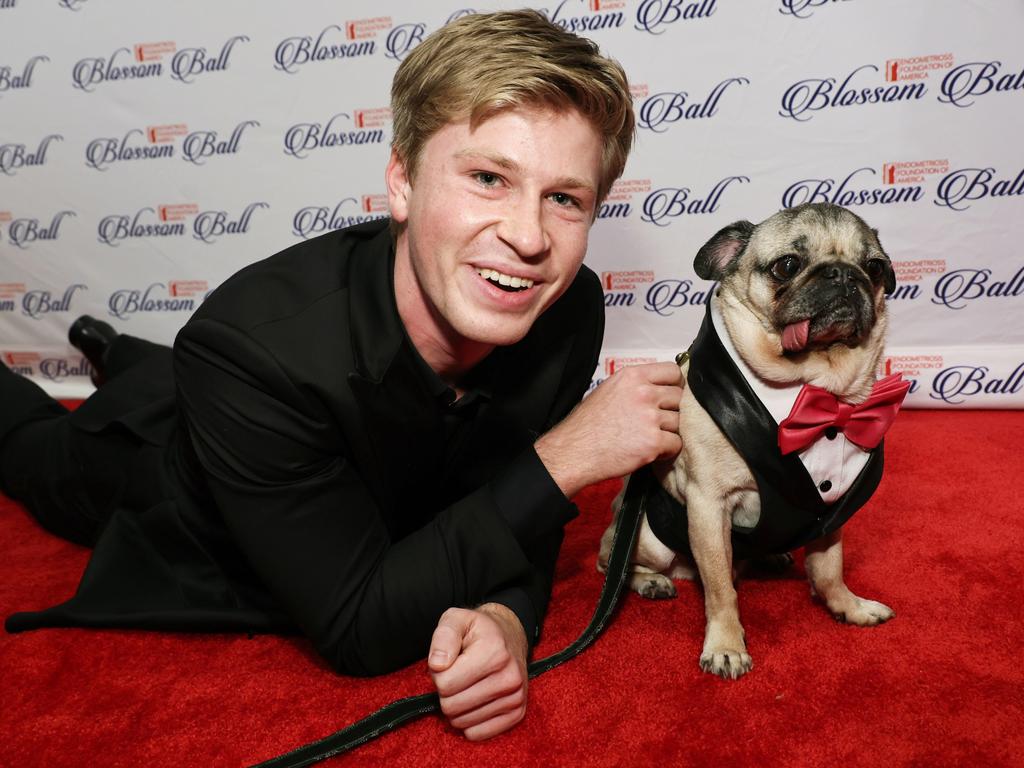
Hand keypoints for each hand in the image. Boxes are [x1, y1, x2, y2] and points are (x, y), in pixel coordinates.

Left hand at [428, 603, 528, 740]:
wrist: (510, 636)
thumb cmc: (477, 630)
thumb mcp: (456, 619)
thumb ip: (443, 636)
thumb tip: (437, 665)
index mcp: (495, 651)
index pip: (445, 683)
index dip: (438, 673)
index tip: (449, 662)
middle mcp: (510, 676)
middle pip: (452, 706)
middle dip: (446, 692)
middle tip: (456, 675)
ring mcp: (516, 697)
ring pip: (462, 722)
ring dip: (457, 706)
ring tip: (467, 685)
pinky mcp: (517, 713)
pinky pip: (477, 733)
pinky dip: (469, 721)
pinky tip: (475, 701)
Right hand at [535, 361, 682, 497]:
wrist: (575, 451)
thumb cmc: (586, 426)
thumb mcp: (608, 390)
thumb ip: (635, 385)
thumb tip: (657, 387)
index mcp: (632, 377)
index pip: (672, 371)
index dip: (675, 384)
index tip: (672, 393)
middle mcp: (642, 394)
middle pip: (679, 397)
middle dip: (672, 410)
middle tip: (658, 421)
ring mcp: (649, 417)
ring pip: (679, 421)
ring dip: (669, 431)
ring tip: (649, 437)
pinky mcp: (653, 441)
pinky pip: (676, 443)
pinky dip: (667, 450)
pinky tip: (651, 450)